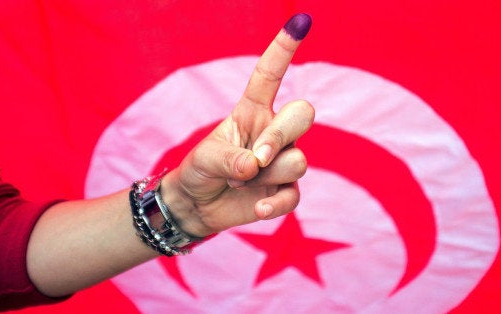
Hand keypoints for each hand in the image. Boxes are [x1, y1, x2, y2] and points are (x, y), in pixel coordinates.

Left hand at [164, 13, 314, 235]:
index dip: (283, 49)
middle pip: (303, 114)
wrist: (197, 205)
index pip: (271, 75)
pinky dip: (274, 203)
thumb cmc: (200, 170)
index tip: (300, 21)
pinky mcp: (285, 190)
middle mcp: (273, 132)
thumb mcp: (205, 158)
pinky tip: (257, 208)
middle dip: (279, 136)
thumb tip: (256, 166)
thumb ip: (229, 159)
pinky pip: (294, 195)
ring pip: (298, 160)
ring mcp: (283, 161)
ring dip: (266, 175)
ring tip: (240, 182)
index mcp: (252, 111)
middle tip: (255, 157)